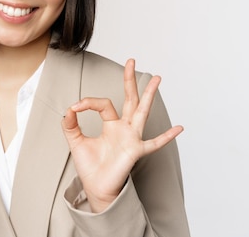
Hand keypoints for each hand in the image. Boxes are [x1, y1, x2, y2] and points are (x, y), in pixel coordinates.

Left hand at [61, 59, 183, 212]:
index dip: (88, 102)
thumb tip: (68, 109)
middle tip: (130, 61)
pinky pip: (154, 143)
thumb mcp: (75, 141)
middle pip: (129, 99)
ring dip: (149, 95)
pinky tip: (180, 128)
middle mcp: (124, 128)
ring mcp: (132, 138)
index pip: (103, 103)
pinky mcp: (135, 151)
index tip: (75, 107)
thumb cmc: (91, 166)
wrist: (96, 187)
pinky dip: (166, 137)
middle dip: (129, 80)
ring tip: (157, 79)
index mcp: (111, 124)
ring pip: (142, 112)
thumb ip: (70, 124)